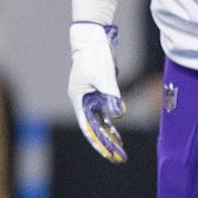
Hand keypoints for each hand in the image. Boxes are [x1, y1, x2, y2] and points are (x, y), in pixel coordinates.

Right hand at [68, 21, 126, 162]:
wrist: (92, 38)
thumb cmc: (95, 57)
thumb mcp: (104, 77)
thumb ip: (111, 96)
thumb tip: (118, 115)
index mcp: (78, 99)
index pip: (88, 127)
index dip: (99, 143)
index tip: (109, 155)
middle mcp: (81, 100)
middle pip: (93, 127)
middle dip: (106, 143)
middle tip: (118, 158)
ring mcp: (88, 96)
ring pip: (98, 121)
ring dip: (108, 135)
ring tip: (119, 150)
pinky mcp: (96, 91)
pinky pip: (103, 112)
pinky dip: (110, 122)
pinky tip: (117, 132)